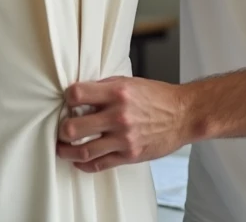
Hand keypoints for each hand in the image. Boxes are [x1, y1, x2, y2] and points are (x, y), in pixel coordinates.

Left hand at [56, 77, 192, 172]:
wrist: (183, 114)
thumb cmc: (158, 97)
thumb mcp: (130, 82)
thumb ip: (105, 87)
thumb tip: (81, 94)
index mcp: (117, 92)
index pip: (77, 95)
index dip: (67, 98)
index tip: (68, 102)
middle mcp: (118, 115)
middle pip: (73, 128)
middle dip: (62, 130)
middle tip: (62, 129)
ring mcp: (123, 138)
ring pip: (82, 151)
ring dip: (67, 151)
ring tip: (63, 148)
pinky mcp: (129, 155)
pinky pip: (99, 164)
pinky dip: (84, 165)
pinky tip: (80, 161)